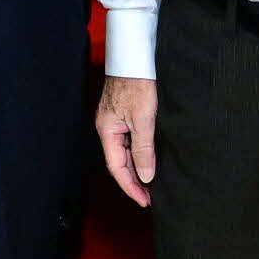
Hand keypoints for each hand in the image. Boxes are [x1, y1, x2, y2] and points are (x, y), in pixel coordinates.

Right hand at [98, 74, 158, 203]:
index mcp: (107, 131)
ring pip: (125, 153)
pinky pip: (129, 142)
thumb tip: (146, 176)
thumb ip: (143, 149)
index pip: (116, 168)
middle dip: (134, 181)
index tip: (144, 201)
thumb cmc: (137, 83)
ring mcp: (116, 122)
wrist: (135, 57)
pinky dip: (139, 155)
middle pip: (119, 162)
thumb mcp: (143, 119)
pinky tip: (149, 161)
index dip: (130, 187)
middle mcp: (108, 129)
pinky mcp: (124, 115)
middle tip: (150, 197)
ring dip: (137, 169)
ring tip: (152, 185)